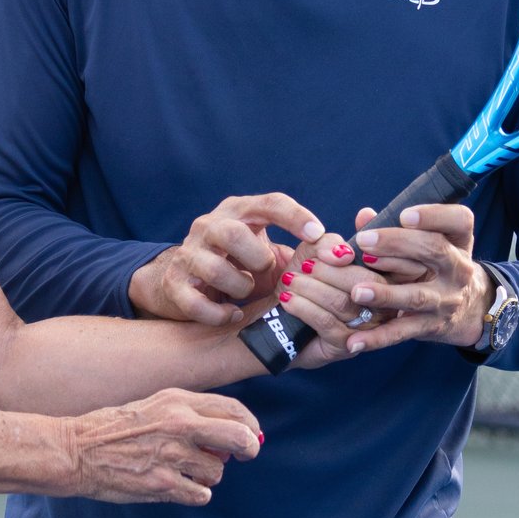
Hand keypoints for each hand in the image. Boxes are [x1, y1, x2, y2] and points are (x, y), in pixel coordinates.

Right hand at [68, 390, 263, 504]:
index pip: (233, 410)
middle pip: (239, 438)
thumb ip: (189, 415)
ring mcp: (171, 455)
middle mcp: (179, 425)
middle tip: (243, 456)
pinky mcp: (162, 484)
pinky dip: (195, 493)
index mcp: (177, 402)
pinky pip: (200, 494)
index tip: (251, 436)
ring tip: (184, 471)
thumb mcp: (152, 406)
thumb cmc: (113, 429)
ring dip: (207, 475)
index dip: (250, 426)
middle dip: (248, 449)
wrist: (76, 450)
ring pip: (216, 472)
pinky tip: (178, 487)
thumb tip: (227, 437)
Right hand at [129, 195, 324, 326]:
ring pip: (214, 268)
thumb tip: (344, 253)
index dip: (295, 217)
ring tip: (246, 292)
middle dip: (256, 258)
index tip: (317, 234)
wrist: (187, 282)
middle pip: (232, 233)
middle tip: (266, 270)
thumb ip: (306, 252)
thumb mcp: (271, 253)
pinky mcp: (174, 284)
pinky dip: (219, 313)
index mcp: (239, 211)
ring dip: (239, 286)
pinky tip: (232, 314)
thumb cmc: (241, 265)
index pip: (270, 203)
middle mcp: (209, 226)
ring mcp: (188, 254)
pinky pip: (197, 302)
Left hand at [273, 204, 491, 359]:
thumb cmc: (435, 265)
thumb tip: (364, 216)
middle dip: (397, 244)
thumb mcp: (427, 243)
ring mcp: (446, 300)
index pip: (459, 220)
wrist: (467, 309)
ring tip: (356, 292)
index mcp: (459, 241)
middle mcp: (458, 269)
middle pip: (434, 251)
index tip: (405, 215)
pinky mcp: (432, 326)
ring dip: (385, 293)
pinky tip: (354, 341)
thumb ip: (394, 228)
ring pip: (417, 295)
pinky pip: (402, 332)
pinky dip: (377, 338)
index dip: (434, 215)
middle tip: (364, 242)